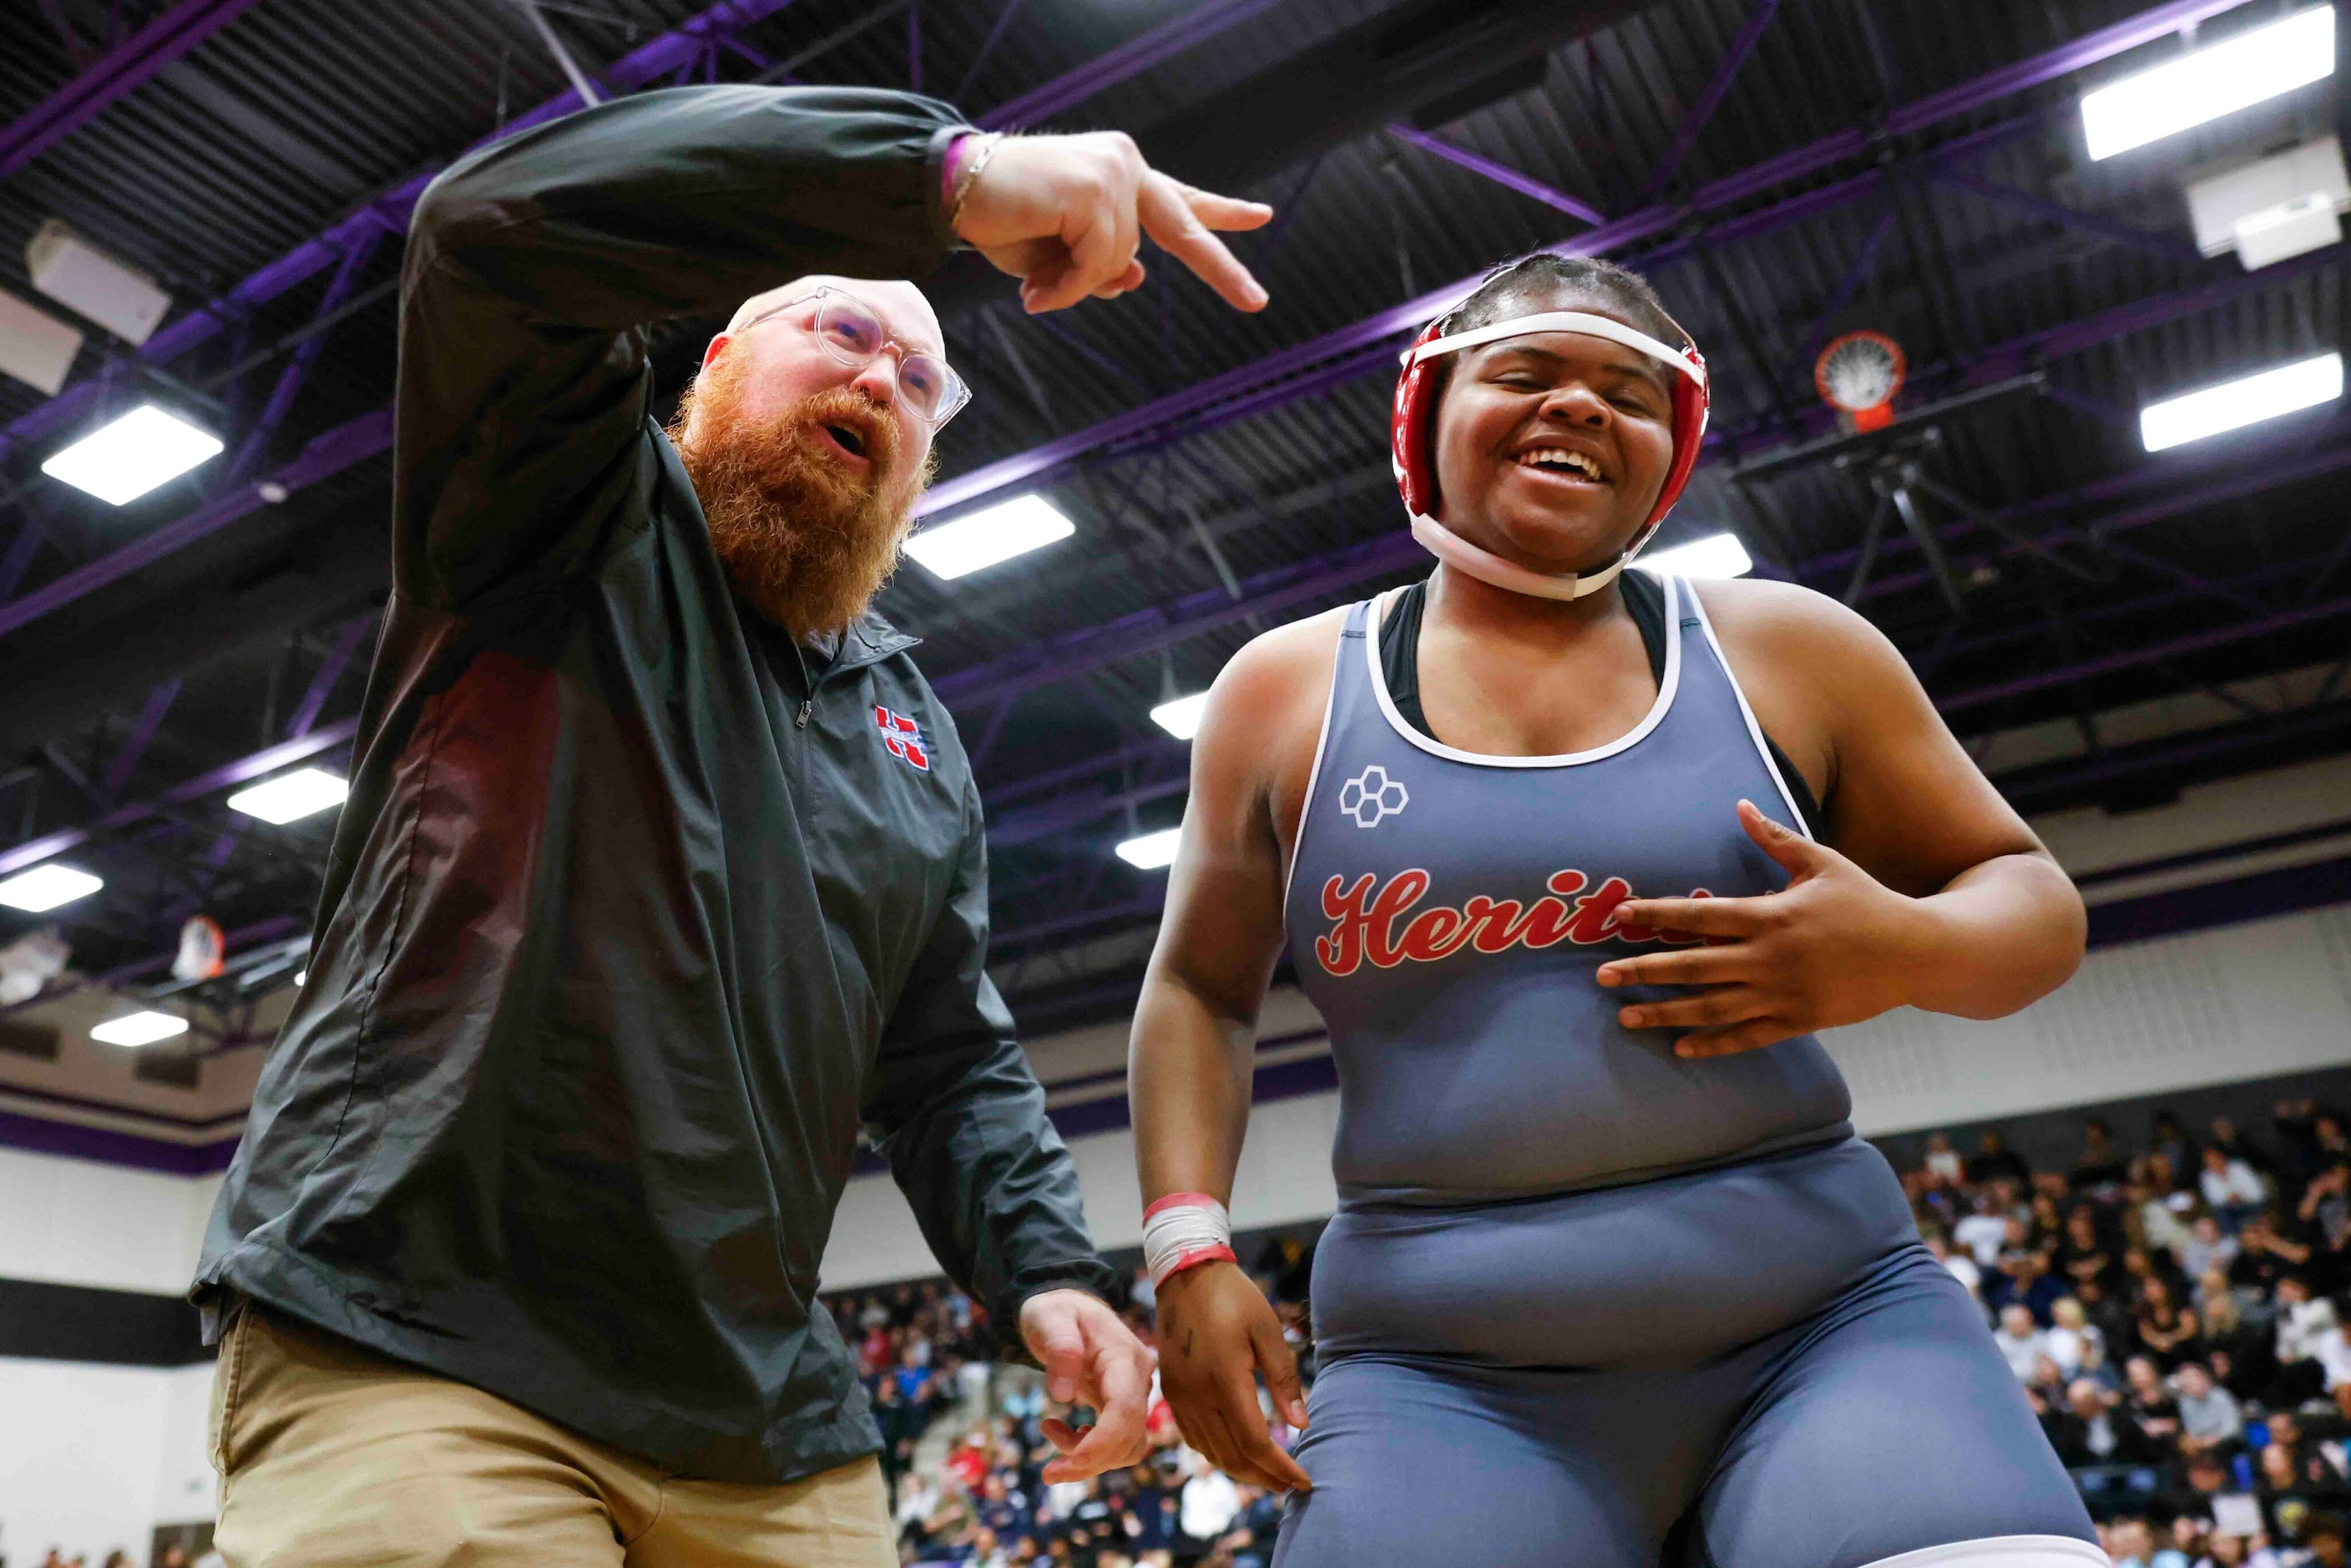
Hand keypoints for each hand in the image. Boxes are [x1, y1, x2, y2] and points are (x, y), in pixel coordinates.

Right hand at [953, 131, 1271, 313]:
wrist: (954, 190)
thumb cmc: (1003, 221)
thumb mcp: (1061, 258)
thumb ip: (1102, 268)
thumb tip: (1136, 278)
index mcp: (1122, 176)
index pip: (1179, 200)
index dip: (1221, 214)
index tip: (1262, 217)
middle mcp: (1125, 164)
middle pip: (1181, 228)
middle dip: (1220, 269)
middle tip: (1258, 302)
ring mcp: (1113, 173)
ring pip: (1122, 262)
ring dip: (1076, 285)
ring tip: (1035, 280)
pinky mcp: (1094, 190)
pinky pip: (1097, 266)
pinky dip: (1066, 288)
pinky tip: (1034, 286)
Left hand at [1019, 1288, 1154, 1483]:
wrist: (1067, 1308)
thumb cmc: (1056, 1311)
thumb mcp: (1048, 1319)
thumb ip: (1059, 1348)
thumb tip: (1063, 1395)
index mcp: (1123, 1357)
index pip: (1125, 1410)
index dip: (1101, 1444)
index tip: (1068, 1464)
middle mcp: (1137, 1379)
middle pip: (1129, 1438)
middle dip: (1090, 1462)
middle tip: (1047, 1473)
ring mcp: (1134, 1394)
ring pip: (1126, 1447)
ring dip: (1088, 1458)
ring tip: (1050, 1431)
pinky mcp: (1123, 1406)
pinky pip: (1116, 1442)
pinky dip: (1088, 1449)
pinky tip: (1059, 1431)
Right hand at [1153, 1261, 1311, 1492]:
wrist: (1185, 1275)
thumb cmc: (1234, 1297)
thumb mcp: (1267, 1330)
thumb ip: (1284, 1379)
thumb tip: (1301, 1426)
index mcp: (1225, 1379)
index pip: (1255, 1443)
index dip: (1281, 1468)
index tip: (1304, 1481)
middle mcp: (1197, 1395)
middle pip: (1231, 1456)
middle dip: (1264, 1478)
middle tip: (1290, 1487)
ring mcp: (1179, 1396)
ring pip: (1210, 1452)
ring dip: (1241, 1471)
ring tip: (1268, 1476)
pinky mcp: (1171, 1392)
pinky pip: (1193, 1437)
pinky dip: (1217, 1453)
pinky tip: (1236, 1452)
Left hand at [1596, 800, 1929, 1057]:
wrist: (1917, 952)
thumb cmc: (1866, 901)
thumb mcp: (1822, 862)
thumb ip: (1775, 839)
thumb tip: (1740, 805)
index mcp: (1771, 915)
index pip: (1700, 915)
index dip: (1657, 916)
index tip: (1619, 916)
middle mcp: (1770, 958)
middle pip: (1693, 966)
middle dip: (1643, 971)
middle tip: (1601, 976)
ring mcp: (1783, 994)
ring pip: (1712, 1009)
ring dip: (1665, 1014)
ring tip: (1626, 1018)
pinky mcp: (1799, 1021)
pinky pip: (1747, 1037)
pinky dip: (1713, 1044)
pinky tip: (1681, 1047)